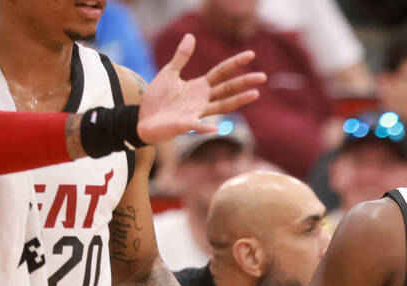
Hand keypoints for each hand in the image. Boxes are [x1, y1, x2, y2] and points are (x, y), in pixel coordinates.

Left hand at [136, 34, 265, 143]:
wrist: (144, 117)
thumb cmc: (158, 97)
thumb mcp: (169, 72)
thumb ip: (181, 57)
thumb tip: (191, 36)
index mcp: (200, 86)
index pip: (222, 73)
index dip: (235, 63)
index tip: (251, 54)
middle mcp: (203, 100)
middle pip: (228, 89)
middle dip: (245, 82)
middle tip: (263, 76)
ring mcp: (197, 112)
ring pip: (222, 106)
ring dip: (238, 100)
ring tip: (255, 94)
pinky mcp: (186, 124)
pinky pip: (198, 126)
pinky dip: (205, 128)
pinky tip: (214, 128)